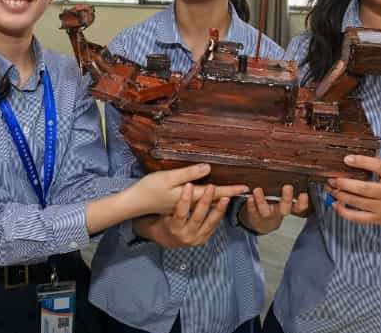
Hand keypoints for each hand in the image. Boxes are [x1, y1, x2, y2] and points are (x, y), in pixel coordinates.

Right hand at [132, 164, 248, 215]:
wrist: (135, 204)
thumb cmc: (150, 188)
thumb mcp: (168, 178)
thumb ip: (188, 173)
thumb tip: (208, 168)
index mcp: (190, 198)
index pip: (215, 193)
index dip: (230, 189)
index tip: (245, 187)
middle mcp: (191, 208)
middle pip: (214, 203)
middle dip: (229, 196)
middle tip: (243, 190)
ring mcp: (185, 212)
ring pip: (208, 210)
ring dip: (221, 203)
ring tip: (232, 196)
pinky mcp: (180, 212)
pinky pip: (201, 212)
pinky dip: (210, 207)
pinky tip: (212, 202)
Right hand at [133, 184, 230, 247]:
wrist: (166, 235)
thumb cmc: (163, 213)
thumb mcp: (168, 206)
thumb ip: (180, 186)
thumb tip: (195, 172)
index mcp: (174, 228)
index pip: (180, 213)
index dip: (184, 199)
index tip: (188, 185)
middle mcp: (186, 235)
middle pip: (198, 217)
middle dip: (205, 201)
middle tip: (211, 187)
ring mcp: (197, 238)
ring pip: (210, 222)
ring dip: (219, 209)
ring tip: (226, 197)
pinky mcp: (205, 237)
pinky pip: (214, 224)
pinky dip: (220, 213)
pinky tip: (225, 202)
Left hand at [239, 185, 309, 234]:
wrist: (262, 223)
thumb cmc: (275, 206)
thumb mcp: (285, 201)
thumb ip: (289, 190)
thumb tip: (296, 170)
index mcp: (288, 207)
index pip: (299, 207)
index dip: (302, 202)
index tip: (303, 194)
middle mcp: (278, 212)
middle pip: (285, 208)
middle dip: (287, 198)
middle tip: (288, 187)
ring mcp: (266, 214)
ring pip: (265, 211)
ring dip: (261, 200)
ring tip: (257, 190)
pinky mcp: (254, 214)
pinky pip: (252, 210)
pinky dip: (250, 204)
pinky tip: (249, 197)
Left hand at [325, 155, 380, 229]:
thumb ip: (380, 167)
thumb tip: (355, 158)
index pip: (379, 166)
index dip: (362, 161)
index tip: (347, 158)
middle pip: (363, 188)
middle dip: (343, 182)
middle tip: (332, 177)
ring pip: (357, 202)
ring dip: (340, 195)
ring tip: (331, 188)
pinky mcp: (378, 219)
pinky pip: (357, 218)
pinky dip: (344, 212)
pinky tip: (336, 204)